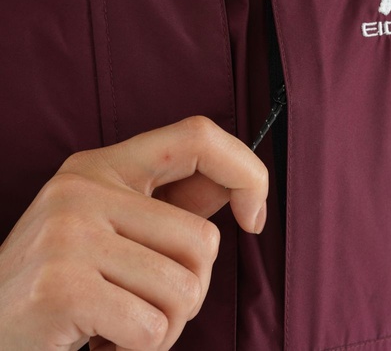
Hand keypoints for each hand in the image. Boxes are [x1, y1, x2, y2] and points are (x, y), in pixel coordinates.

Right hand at [0, 116, 267, 349]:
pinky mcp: (61, 286)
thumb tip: (243, 192)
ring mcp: (69, 233)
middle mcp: (84, 187)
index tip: (253, 217)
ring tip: (122, 323)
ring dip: (167, 325)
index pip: (198, 135)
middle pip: (203, 239)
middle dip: (190, 289)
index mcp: (104, 165)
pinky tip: (103, 342)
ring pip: (186, 288)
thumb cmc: (66, 279)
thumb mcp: (114, 224)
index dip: (245, 170)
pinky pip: (152, 329)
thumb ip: (174, 204)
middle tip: (144, 303)